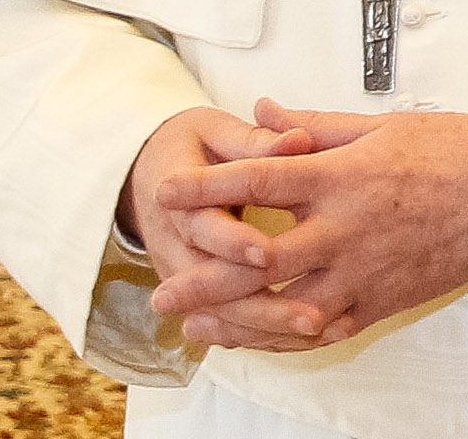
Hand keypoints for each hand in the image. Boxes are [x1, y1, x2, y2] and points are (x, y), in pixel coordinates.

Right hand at [123, 107, 331, 350]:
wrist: (147, 174)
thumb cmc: (190, 147)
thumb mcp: (213, 131)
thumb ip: (253, 142)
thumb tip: (298, 140)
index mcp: (177, 199)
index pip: (202, 228)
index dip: (233, 242)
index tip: (266, 253)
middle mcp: (176, 246)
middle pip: (215, 288)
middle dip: (262, 305)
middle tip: (310, 316)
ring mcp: (185, 276)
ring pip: (224, 314)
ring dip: (269, 327)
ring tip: (320, 330)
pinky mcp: (197, 294)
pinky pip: (229, 322)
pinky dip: (264, 333)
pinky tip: (308, 336)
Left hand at [151, 99, 467, 343]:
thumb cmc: (454, 154)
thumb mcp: (381, 124)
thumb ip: (313, 125)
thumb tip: (261, 110)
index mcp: (344, 177)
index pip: (260, 180)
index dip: (208, 187)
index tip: (166, 191)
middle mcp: (346, 230)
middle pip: (259, 261)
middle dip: (203, 277)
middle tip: (162, 289)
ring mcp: (362, 273)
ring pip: (284, 307)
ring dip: (234, 319)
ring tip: (194, 325)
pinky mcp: (379, 302)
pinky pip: (322, 331)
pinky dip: (281, 339)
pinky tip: (251, 340)